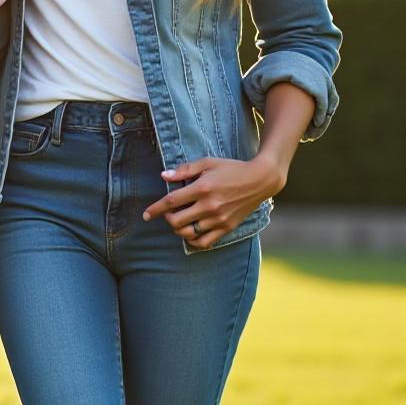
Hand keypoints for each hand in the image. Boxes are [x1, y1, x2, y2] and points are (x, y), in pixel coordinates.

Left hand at [142, 156, 286, 247]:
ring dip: (178, 229)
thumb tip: (163, 176)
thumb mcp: (207, 163)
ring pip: (188, 233)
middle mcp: (210, 206)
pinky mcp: (227, 228)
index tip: (146, 215)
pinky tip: (191, 232)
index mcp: (203, 188)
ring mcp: (219, 219)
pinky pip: (205, 242)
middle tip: (170, 212)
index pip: (171, 202)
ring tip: (180, 221)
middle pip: (176, 221)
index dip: (155, 209)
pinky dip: (193, 240)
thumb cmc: (231, 169)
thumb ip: (184, 170)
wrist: (260, 180)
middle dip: (167, 218)